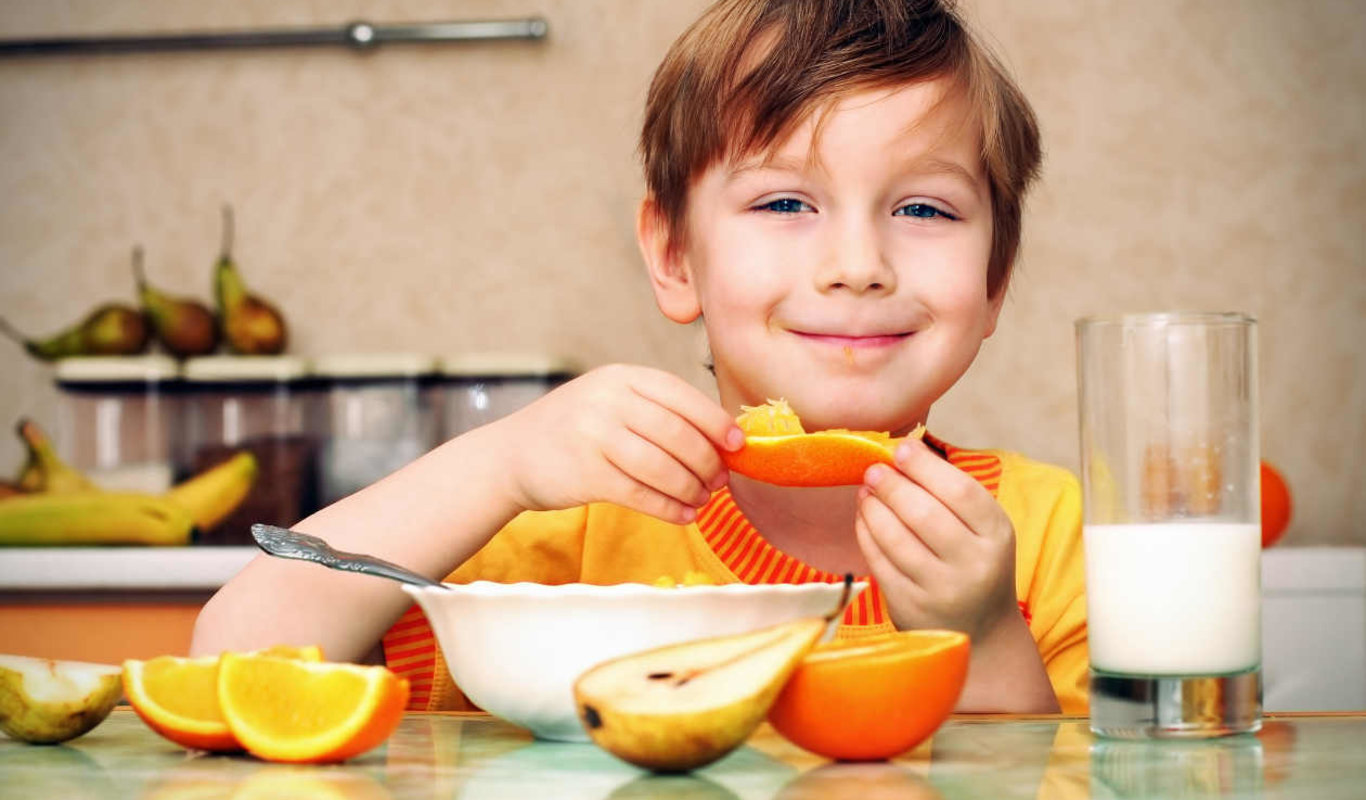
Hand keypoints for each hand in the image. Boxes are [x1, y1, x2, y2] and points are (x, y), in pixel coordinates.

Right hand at [490, 364, 742, 523]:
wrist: (511, 455)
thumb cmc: (574, 431)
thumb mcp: (609, 402)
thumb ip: (655, 411)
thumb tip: (720, 440)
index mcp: (621, 377)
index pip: (681, 396)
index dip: (715, 422)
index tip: (737, 444)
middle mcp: (608, 401)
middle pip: (677, 434)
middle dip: (707, 462)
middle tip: (720, 480)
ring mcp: (594, 437)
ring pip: (663, 467)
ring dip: (691, 488)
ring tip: (703, 500)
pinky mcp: (586, 474)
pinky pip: (641, 495)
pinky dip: (669, 508)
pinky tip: (683, 515)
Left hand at [854, 437, 1017, 640]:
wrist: (981, 631)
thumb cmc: (976, 563)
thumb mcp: (983, 529)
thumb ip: (951, 494)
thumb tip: (903, 452)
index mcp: (997, 535)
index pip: (960, 491)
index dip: (925, 467)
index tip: (901, 450)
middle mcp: (973, 564)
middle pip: (923, 513)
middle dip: (892, 485)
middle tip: (873, 469)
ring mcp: (941, 590)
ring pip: (895, 538)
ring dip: (873, 507)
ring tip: (865, 490)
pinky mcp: (910, 607)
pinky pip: (879, 562)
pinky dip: (866, 533)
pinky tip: (864, 517)